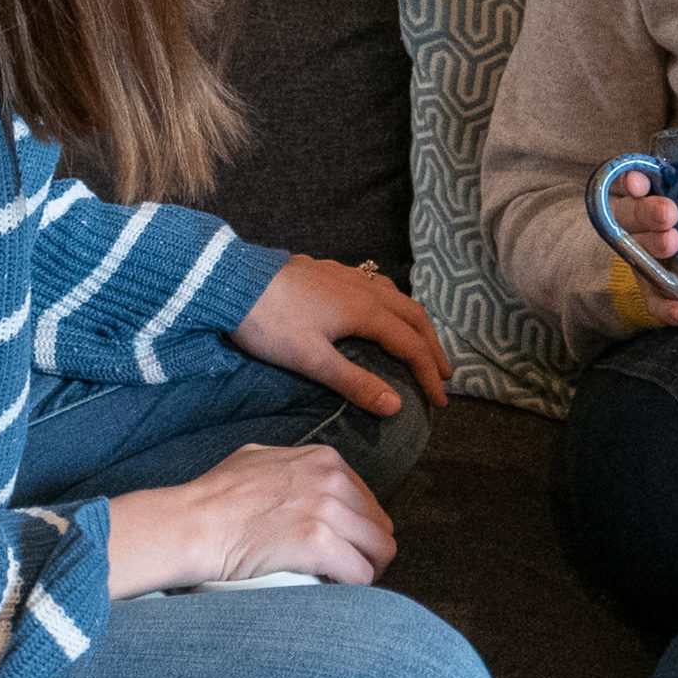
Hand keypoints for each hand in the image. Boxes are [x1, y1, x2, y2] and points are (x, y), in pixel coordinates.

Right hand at [107, 443, 397, 595]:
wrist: (192, 523)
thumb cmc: (214, 496)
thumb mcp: (260, 459)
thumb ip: (292, 466)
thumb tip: (306, 481)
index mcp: (325, 460)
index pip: (367, 500)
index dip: (357, 529)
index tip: (343, 548)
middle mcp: (333, 479)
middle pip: (379, 525)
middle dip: (366, 551)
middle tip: (346, 572)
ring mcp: (328, 510)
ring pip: (379, 550)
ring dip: (364, 571)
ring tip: (342, 586)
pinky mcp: (320, 543)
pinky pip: (360, 574)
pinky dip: (351, 589)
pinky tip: (333, 593)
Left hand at [231, 255, 451, 414]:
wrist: (233, 282)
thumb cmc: (271, 324)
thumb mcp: (312, 360)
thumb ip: (355, 382)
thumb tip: (397, 405)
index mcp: (366, 311)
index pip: (410, 345)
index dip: (428, 373)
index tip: (440, 401)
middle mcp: (365, 289)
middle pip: (413, 316)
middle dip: (432, 346)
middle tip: (444, 374)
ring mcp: (347, 276)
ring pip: (397, 296)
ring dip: (415, 322)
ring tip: (421, 342)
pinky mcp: (329, 271)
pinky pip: (376, 284)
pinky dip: (392, 303)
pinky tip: (380, 308)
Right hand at [609, 170, 677, 326]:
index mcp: (642, 199)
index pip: (631, 185)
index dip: (632, 182)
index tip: (639, 182)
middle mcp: (635, 227)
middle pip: (632, 216)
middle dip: (649, 213)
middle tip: (669, 214)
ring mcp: (639, 258)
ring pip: (637, 251)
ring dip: (653, 246)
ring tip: (672, 243)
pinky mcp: (648, 290)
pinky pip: (652, 301)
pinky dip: (665, 308)